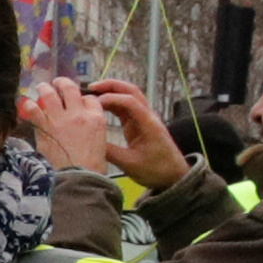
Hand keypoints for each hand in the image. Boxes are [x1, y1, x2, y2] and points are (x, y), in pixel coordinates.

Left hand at [21, 80, 122, 174]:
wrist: (79, 177)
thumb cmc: (92, 164)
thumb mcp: (101, 141)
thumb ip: (92, 127)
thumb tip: (82, 121)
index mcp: (96, 118)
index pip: (90, 99)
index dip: (83, 97)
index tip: (77, 100)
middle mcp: (78, 114)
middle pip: (70, 89)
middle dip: (62, 83)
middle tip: (57, 83)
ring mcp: (59, 119)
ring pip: (49, 95)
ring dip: (44, 88)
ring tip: (41, 86)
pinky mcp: (44, 128)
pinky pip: (34, 110)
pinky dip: (29, 105)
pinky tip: (27, 104)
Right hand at [80, 76, 190, 192]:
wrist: (173, 176)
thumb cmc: (156, 170)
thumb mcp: (130, 164)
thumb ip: (110, 152)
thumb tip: (89, 142)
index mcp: (148, 123)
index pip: (130, 101)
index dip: (111, 98)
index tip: (93, 103)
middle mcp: (147, 116)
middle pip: (131, 91)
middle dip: (111, 86)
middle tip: (91, 87)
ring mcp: (144, 118)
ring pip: (128, 97)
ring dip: (111, 92)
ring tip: (92, 94)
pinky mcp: (139, 124)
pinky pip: (126, 108)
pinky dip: (113, 104)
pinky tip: (99, 106)